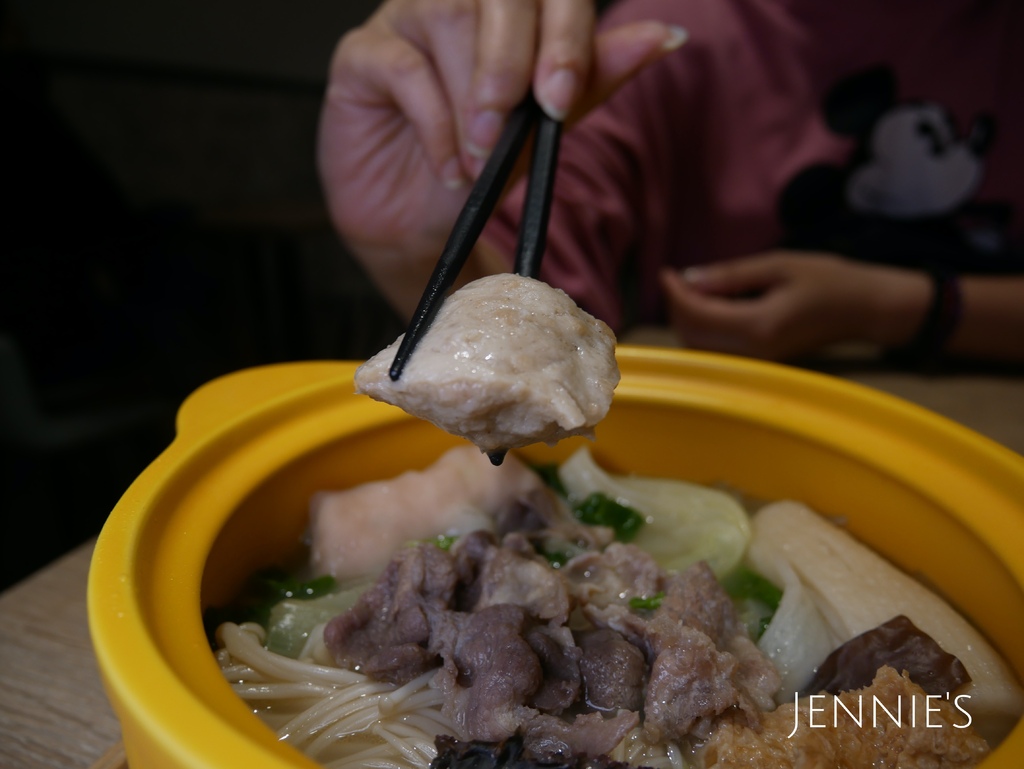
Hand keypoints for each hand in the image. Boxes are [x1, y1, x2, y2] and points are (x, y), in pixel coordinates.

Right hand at [318, 0, 686, 316]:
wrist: (420, 227)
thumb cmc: (478, 173)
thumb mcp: (543, 132)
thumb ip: (591, 80)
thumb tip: (662, 36)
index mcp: (510, 12)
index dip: (564, 32)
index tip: (561, 94)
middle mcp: (458, 2)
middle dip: (513, 61)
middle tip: (511, 124)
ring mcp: (404, 20)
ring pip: (445, 15)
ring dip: (471, 96)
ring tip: (478, 158)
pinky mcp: (360, 56)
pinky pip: (402, 66)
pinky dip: (434, 122)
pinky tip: (449, 166)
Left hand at [658, 251, 931, 360]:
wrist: (868, 310)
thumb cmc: (830, 281)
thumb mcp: (779, 265)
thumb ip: (732, 275)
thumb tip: (688, 280)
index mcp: (759, 326)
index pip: (697, 315)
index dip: (675, 293)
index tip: (667, 271)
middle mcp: (753, 351)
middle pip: (692, 336)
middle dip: (678, 307)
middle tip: (677, 278)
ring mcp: (757, 362)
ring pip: (701, 347)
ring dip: (689, 320)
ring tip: (693, 289)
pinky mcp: (760, 362)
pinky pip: (717, 350)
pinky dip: (704, 329)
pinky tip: (712, 306)